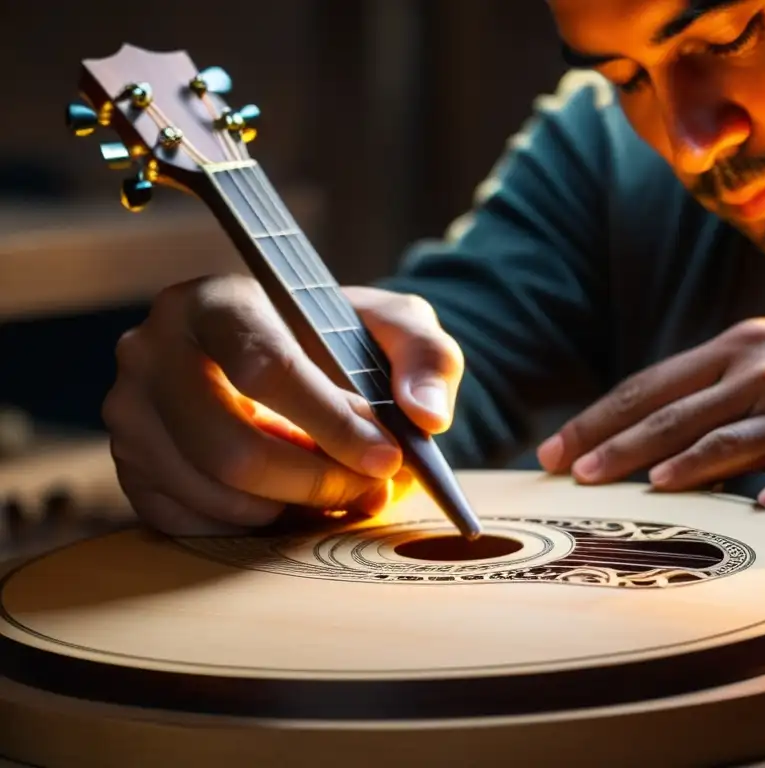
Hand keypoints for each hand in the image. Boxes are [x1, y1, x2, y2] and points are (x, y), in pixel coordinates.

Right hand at [103, 275, 463, 534]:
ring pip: (212, 492)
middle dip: (315, 482)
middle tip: (368, 488)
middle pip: (231, 447)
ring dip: (290, 507)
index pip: (266, 369)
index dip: (332, 424)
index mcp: (218, 302)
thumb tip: (425, 416)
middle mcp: (155, 351)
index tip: (387, 457)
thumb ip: (426, 359)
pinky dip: (251, 524)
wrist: (294, 354)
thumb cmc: (341, 339)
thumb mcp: (397, 328)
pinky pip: (189, 520)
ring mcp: (131, 410)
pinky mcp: (130, 463)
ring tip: (336, 488)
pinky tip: (288, 499)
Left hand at [537, 309, 764, 513]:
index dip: (598, 421)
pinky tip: (763, 507)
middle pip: (675, 417)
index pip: (650, 387)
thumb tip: (650, 425)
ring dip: (682, 467)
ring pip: (732, 443)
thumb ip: (716, 384)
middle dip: (615, 449)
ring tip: (640, 491)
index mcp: (740, 350)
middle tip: (571, 478)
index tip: (555, 451)